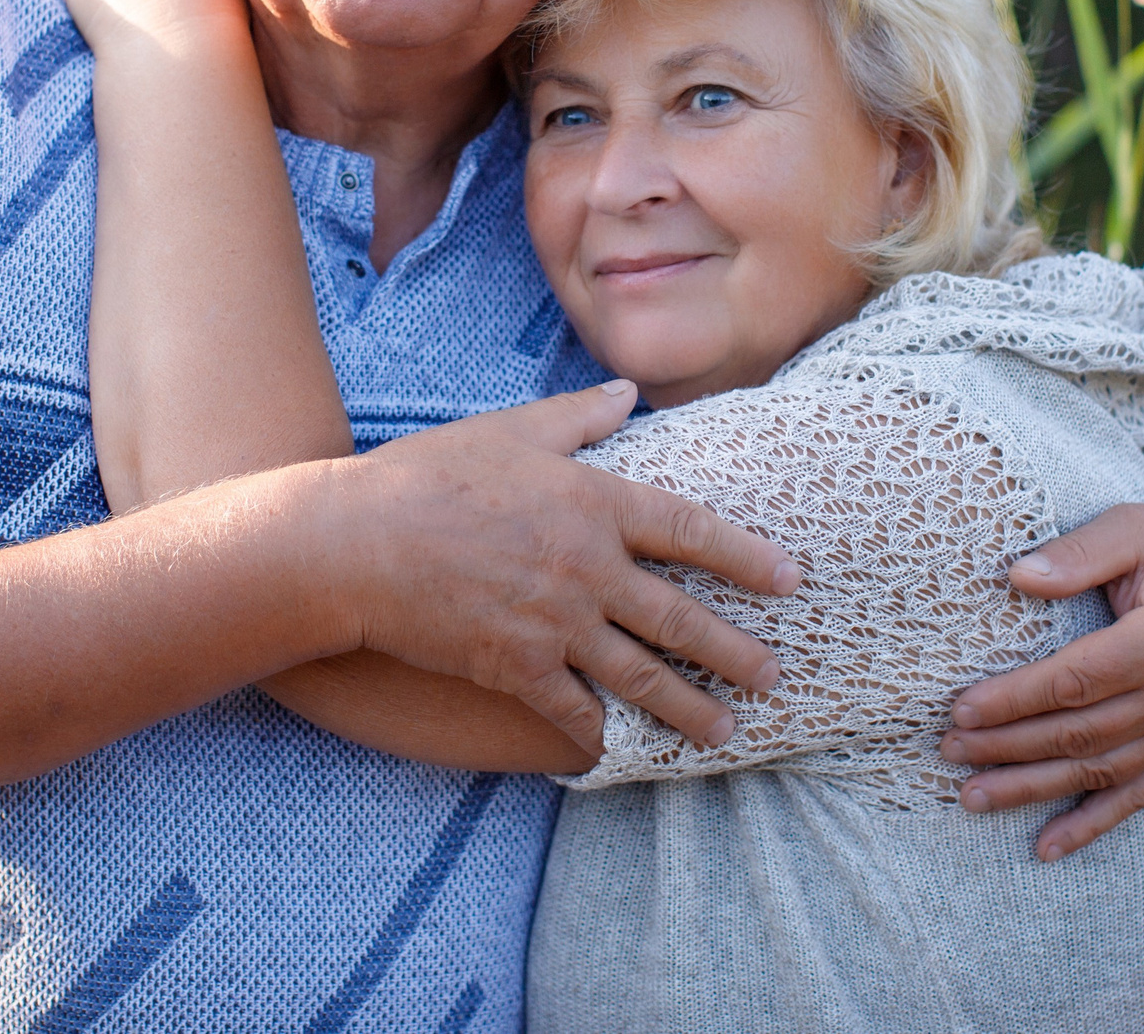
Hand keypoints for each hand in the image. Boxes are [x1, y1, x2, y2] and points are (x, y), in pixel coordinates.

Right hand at [316, 380, 803, 754]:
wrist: (354, 543)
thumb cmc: (428, 476)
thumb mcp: (510, 430)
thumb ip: (577, 416)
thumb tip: (626, 393)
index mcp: (593, 502)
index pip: (690, 530)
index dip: (745, 557)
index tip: (789, 579)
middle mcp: (588, 567)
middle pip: (680, 618)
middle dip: (735, 652)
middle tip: (774, 676)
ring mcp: (555, 623)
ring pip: (641, 675)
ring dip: (690, 706)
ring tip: (725, 730)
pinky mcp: (516, 667)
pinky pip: (573, 711)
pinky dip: (598, 735)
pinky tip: (617, 751)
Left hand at [937, 486, 1143, 859]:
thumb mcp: (1137, 528)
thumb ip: (1079, 554)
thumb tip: (1016, 577)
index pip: (1073, 682)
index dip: (1013, 701)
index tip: (960, 710)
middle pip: (1079, 733)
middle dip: (1007, 747)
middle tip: (949, 752)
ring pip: (1100, 771)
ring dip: (1034, 789)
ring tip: (974, 797)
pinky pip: (1140, 795)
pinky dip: (1093, 823)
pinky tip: (1047, 846)